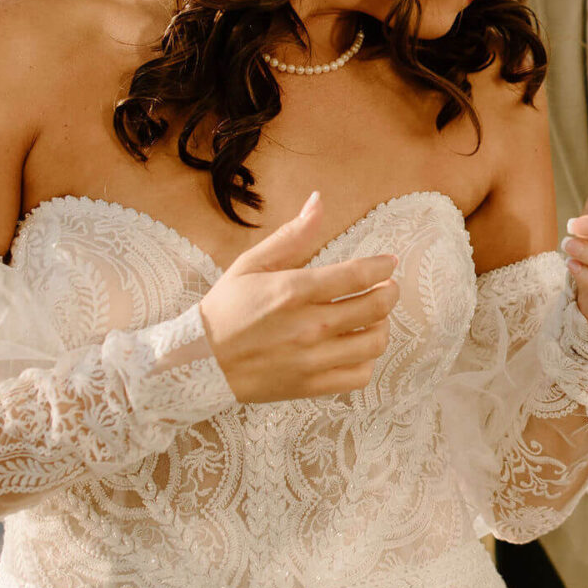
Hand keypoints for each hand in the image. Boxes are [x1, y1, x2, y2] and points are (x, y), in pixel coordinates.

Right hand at [198, 191, 399, 402]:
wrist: (198, 363)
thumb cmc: (226, 309)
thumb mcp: (251, 264)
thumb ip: (291, 236)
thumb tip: (319, 202)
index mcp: (294, 290)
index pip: (358, 275)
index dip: (382, 266)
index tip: (388, 264)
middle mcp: (308, 325)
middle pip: (376, 307)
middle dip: (390, 293)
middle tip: (387, 287)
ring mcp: (311, 359)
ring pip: (374, 343)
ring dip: (381, 326)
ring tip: (373, 319)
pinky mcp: (310, 385)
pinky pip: (359, 376)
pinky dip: (366, 361)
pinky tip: (355, 348)